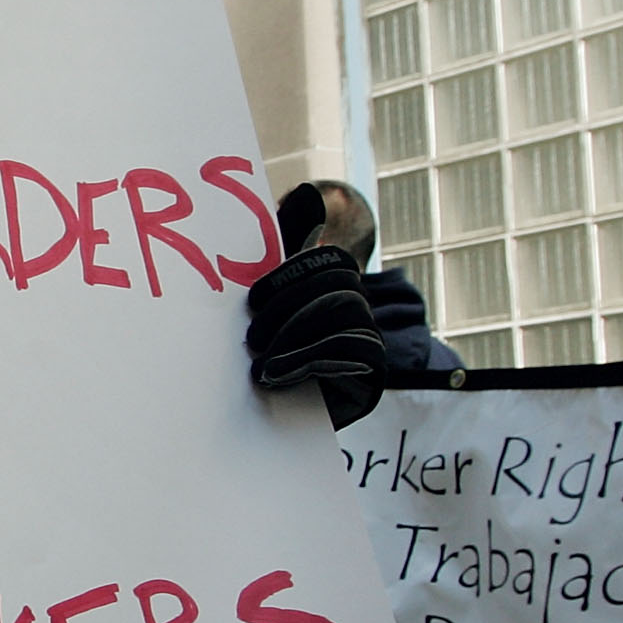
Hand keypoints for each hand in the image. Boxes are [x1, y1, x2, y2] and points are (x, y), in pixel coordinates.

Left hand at [245, 184, 384, 428]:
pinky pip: (351, 352)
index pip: (332, 263)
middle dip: (291, 307)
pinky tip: (275, 375)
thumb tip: (302, 197)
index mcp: (336, 289)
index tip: (252, 301)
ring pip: (346, 315)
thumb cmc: (265, 357)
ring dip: (296, 335)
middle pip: (340, 286)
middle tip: (251, 337)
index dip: (292, 276)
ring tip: (260, 360)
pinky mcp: (370, 379)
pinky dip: (307, 359)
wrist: (277, 425)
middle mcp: (360, 312)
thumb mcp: (265, 307)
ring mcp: (371, 345)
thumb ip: (277, 259)